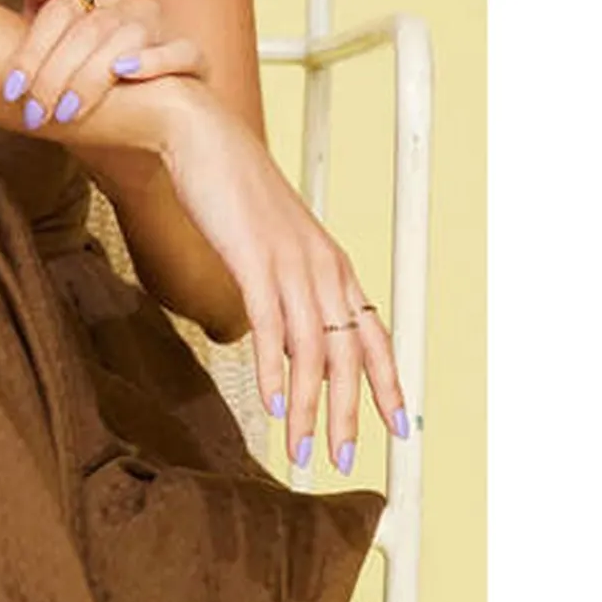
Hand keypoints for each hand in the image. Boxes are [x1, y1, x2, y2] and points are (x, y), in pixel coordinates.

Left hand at [1, 0, 206, 130]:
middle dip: (55, 74)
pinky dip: (151, 61)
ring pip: (123, 40)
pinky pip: (178, 52)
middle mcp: (132, 7)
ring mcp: (163, 29)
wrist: (166, 127)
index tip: (12, 90)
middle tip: (33, 116)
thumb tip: (12, 32)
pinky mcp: (191, 61)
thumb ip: (41, 45)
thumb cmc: (106, 99)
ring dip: (90, 79)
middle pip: (87, 26)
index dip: (34, 48)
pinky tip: (125, 74)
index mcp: (99, 2)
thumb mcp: (65, 71)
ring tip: (65, 116)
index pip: (60, 8)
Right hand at [133, 78, 409, 468]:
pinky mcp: (254, 261)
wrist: (204, 141)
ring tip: (304, 451)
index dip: (387, 385)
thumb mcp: (272, 251)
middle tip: (344, 460)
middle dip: (352, 413)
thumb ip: (286, 295)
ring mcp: (291, 264)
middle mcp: (324, 267)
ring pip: (314, 350)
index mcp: (333, 267)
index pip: (374, 335)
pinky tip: (274, 405)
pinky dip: (273, 370)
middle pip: (350, 354)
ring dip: (311, 408)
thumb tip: (286, 344)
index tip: (398, 430)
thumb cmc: (233, 197)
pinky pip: (271, 326)